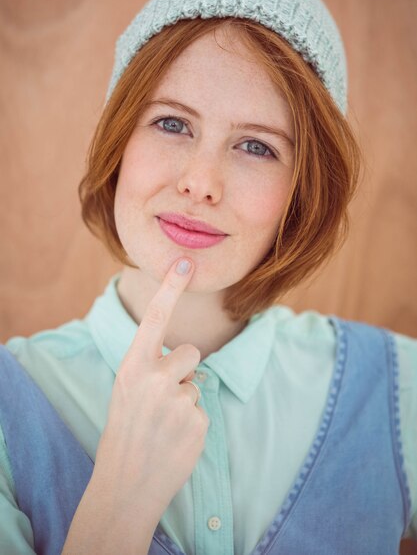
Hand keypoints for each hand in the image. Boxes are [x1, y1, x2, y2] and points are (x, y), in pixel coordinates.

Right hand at [92, 257, 208, 518]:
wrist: (125, 484)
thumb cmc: (125, 431)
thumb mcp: (126, 390)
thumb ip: (150, 367)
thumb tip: (187, 358)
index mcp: (132, 366)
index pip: (155, 318)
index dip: (170, 288)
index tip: (185, 261)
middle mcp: (154, 378)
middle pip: (191, 353)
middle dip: (184, 371)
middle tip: (162, 402)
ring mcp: (177, 400)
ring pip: (198, 383)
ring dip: (186, 400)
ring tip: (165, 424)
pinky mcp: (197, 421)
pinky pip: (203, 408)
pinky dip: (192, 423)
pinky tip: (175, 439)